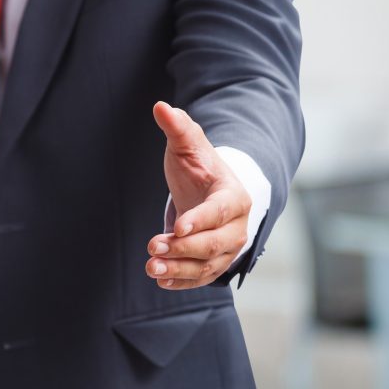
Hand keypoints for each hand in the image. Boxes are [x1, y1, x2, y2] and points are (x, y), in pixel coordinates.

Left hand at [146, 101, 250, 288]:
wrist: (210, 188)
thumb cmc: (198, 165)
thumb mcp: (188, 144)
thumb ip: (177, 127)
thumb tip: (161, 106)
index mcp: (234, 196)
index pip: (220, 211)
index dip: (200, 220)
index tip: (178, 228)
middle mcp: (237, 226)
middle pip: (215, 243)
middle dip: (184, 248)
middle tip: (152, 246)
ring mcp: (227, 247)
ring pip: (208, 265)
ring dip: (180, 269)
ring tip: (151, 268)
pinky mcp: (215, 262)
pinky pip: (202, 277)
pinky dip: (182, 281)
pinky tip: (160, 280)